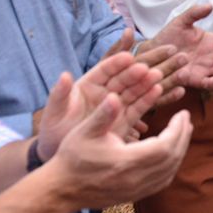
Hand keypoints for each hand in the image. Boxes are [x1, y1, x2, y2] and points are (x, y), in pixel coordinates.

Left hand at [36, 52, 164, 162]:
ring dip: (145, 83)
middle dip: (135, 72)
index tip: (128, 57)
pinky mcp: (123, 120)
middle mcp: (104, 92)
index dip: (116, 63)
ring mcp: (115, 106)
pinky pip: (137, 107)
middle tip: (147, 69)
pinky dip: (148, 99)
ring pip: (133, 91)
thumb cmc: (54, 130)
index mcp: (88, 85)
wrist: (61, 155)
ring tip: (157, 77)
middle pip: (122, 79)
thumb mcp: (54, 111)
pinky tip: (158, 91)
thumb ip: (60, 94)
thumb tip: (65, 75)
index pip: (104, 70)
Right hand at [47, 94, 192, 209]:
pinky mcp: (134, 196)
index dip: (177, 129)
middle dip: (182, 137)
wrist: (61, 190)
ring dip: (179, 151)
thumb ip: (103, 114)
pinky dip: (171, 165)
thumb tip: (115, 96)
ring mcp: (136, 191)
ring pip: (169, 172)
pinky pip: (161, 181)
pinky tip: (170, 153)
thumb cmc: (72, 158)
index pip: (165, 146)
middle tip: (185, 120)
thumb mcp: (84, 132)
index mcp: (126, 161)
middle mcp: (135, 179)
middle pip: (172, 159)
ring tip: (182, 132)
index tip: (182, 114)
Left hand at [147, 5, 212, 90]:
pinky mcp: (198, 80)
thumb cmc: (168, 37)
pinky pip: (211, 84)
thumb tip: (210, 5)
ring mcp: (206, 68)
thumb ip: (194, 13)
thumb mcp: (180, 22)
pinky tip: (210, 80)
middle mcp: (212, 54)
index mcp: (211, 40)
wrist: (154, 55)